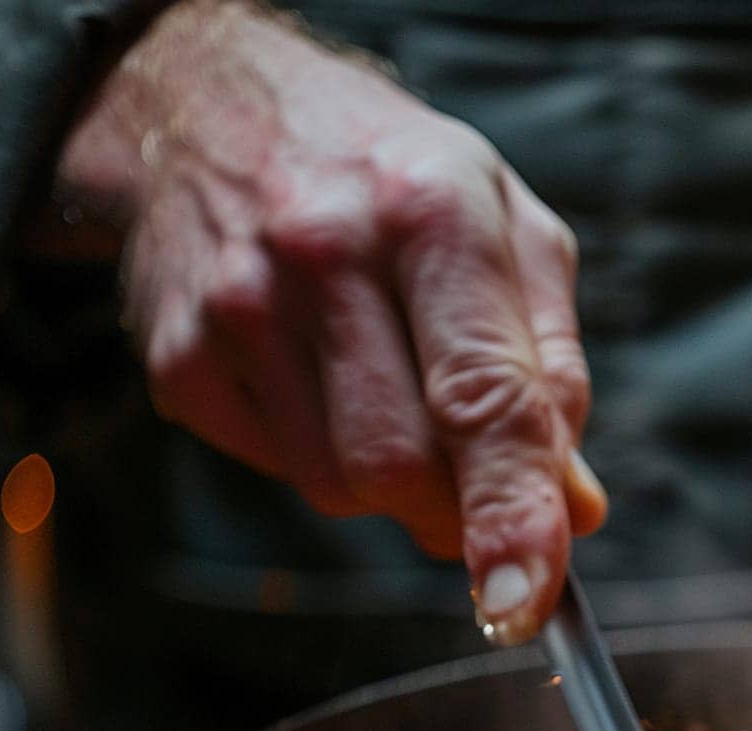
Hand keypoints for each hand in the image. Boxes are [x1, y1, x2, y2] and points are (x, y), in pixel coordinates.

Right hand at [54, 0, 604, 641]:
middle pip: (403, 470)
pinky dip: (322, 458)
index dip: (509, 517)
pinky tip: (321, 381)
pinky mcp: (180, 359)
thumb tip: (571, 511)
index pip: (483, 402)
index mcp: (432, 214)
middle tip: (473, 479)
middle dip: (457, 510)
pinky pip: (281, 473)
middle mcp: (323, 253)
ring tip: (387, 385)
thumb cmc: (398, 185)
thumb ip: (554, 378)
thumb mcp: (513, 241)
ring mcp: (237, 307)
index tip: (524, 601)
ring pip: (340, 489)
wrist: (223, 109)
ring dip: (390, 482)